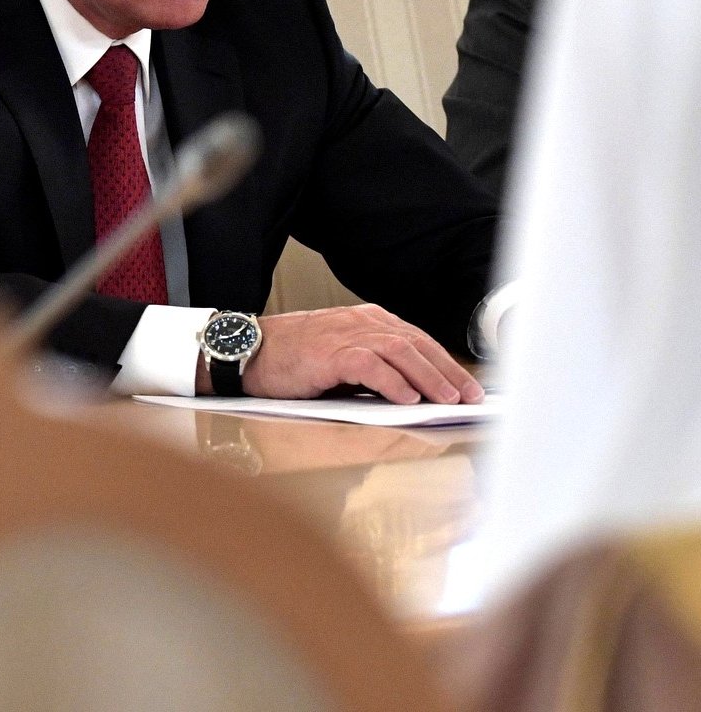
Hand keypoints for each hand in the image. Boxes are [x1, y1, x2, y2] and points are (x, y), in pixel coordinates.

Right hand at [231, 305, 482, 403]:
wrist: (250, 351)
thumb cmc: (293, 359)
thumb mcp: (340, 356)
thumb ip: (373, 367)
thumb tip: (412, 394)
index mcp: (366, 320)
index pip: (417, 339)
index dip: (445, 363)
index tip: (467, 386)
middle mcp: (360, 321)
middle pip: (415, 343)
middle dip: (447, 371)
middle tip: (469, 396)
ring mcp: (345, 334)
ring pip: (399, 352)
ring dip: (428, 377)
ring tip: (446, 400)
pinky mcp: (329, 352)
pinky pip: (368, 364)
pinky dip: (392, 381)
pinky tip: (407, 398)